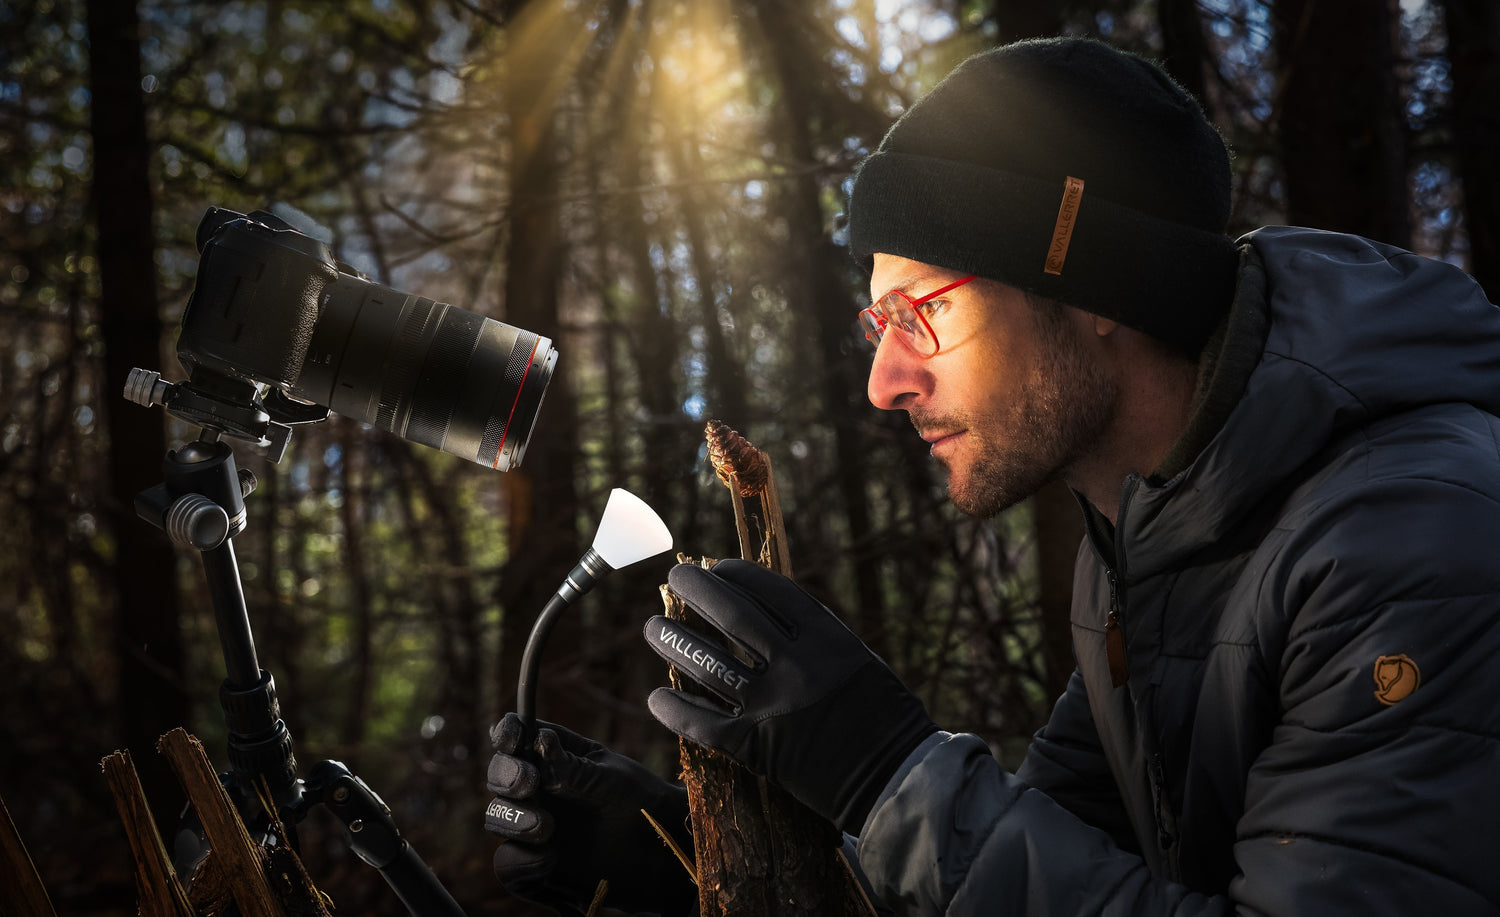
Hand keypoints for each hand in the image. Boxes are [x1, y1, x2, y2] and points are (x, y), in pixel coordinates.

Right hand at [484, 713, 696, 916]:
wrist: (662, 855)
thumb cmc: (643, 805)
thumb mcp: (612, 780)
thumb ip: (573, 767)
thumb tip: (540, 740)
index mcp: (556, 757)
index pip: (518, 738)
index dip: (507, 735)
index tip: (510, 738)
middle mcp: (539, 790)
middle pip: (499, 776)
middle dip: (508, 775)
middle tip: (530, 783)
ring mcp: (534, 828)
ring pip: (497, 817)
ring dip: (514, 818)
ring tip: (547, 827)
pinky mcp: (535, 868)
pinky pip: (508, 865)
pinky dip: (520, 861)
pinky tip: (547, 859)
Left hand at [644, 559, 936, 834]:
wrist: (894, 780)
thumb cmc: (882, 717)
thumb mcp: (857, 660)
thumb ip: (814, 637)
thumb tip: (764, 609)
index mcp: (828, 639)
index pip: (773, 591)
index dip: (739, 574)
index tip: (718, 565)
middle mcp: (798, 666)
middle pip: (733, 616)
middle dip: (698, 590)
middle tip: (675, 577)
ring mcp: (774, 707)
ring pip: (708, 664)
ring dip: (674, 642)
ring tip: (653, 628)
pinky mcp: (758, 748)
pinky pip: (704, 724)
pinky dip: (675, 710)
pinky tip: (656, 699)